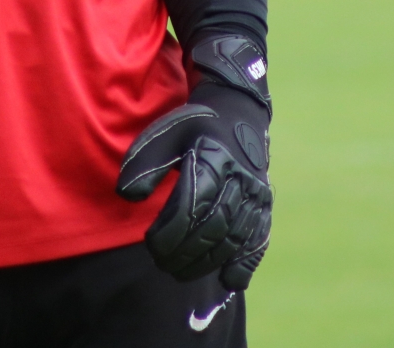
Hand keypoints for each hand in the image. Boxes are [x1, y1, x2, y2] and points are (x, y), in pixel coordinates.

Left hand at [116, 35, 271, 290]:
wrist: (240, 113)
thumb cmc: (194, 126)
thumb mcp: (165, 133)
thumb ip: (144, 164)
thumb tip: (128, 196)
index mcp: (213, 158)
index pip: (192, 205)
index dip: (170, 232)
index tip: (150, 242)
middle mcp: (240, 179)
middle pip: (213, 227)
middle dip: (185, 252)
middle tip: (162, 262)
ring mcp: (256, 195)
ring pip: (234, 238)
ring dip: (207, 261)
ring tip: (180, 271)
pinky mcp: (265, 207)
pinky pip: (259, 241)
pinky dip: (245, 264)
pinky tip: (228, 279)